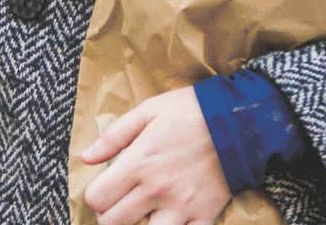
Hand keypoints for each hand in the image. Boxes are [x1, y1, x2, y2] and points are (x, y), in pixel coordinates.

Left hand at [79, 87, 232, 224]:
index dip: (95, 197)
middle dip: (110, 217)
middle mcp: (156, 190)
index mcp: (139, 163)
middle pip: (114, 224)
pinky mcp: (204, 216)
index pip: (97, 199)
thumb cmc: (191, 111)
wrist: (240, 120)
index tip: (104, 191)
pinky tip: (170, 221)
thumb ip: (114, 136)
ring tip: (143, 216)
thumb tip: (85, 157)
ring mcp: (181, 207)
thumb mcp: (148, 111)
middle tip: (119, 206)